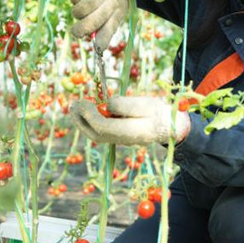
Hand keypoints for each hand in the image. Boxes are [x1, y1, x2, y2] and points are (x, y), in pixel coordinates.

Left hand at [69, 96, 190, 145]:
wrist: (170, 126)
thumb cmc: (159, 112)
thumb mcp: (146, 104)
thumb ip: (125, 105)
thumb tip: (106, 105)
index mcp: (132, 132)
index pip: (103, 127)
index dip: (90, 115)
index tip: (83, 101)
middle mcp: (123, 140)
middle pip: (96, 135)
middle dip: (81, 120)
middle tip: (73, 105)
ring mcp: (121, 141)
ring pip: (96, 136)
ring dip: (83, 122)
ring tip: (75, 108)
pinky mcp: (119, 137)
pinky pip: (100, 132)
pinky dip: (90, 122)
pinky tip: (86, 112)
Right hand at [70, 0, 128, 51]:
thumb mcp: (114, 7)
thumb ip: (106, 25)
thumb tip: (97, 44)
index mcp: (120, 9)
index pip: (112, 28)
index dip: (104, 40)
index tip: (97, 49)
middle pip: (94, 22)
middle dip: (82, 30)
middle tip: (76, 32)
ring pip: (81, 10)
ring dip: (77, 12)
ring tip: (81, 7)